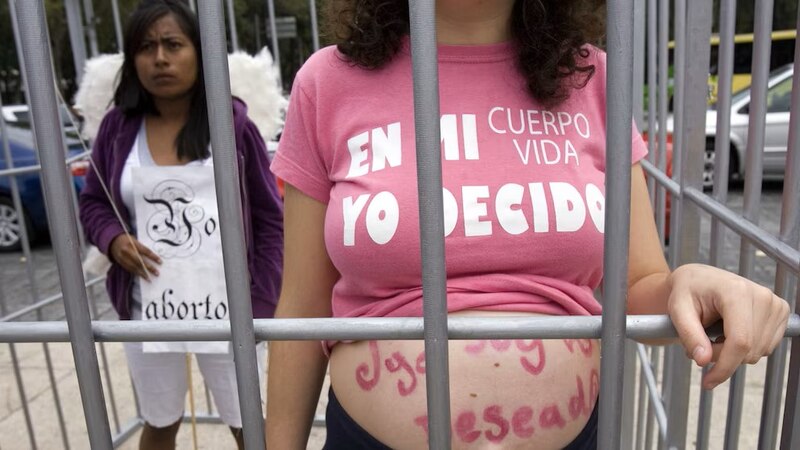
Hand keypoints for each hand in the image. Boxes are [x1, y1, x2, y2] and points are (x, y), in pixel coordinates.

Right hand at [109, 234, 161, 280]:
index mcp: (132, 243)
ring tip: (150, 278)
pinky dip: (136, 273)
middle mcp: (127, 251)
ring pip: (134, 267)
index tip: (160, 262)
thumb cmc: (127, 240)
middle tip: (156, 272)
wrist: (112, 241)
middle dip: (149, 267)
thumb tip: (153, 255)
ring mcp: (123, 258)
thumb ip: (142, 247)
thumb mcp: (134, 240)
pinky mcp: (120, 263)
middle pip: (140, 261)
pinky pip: (129, 269)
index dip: (153, 257)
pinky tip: (142, 276)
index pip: (145, 251)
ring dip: (143, 273)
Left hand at [667, 263, 788, 389]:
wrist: (699, 279)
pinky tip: (730, 332)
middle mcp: (762, 297)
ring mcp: (774, 304)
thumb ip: (689, 335)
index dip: (724, 367)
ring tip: (713, 335)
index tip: (708, 381)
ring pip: (758, 352)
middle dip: (722, 358)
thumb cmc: (687, 290)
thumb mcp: (678, 310)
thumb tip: (703, 360)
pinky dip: (745, 348)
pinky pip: (765, 347)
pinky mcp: (780, 312)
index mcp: (737, 292)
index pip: (740, 341)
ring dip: (732, 353)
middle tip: (699, 345)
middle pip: (748, 350)